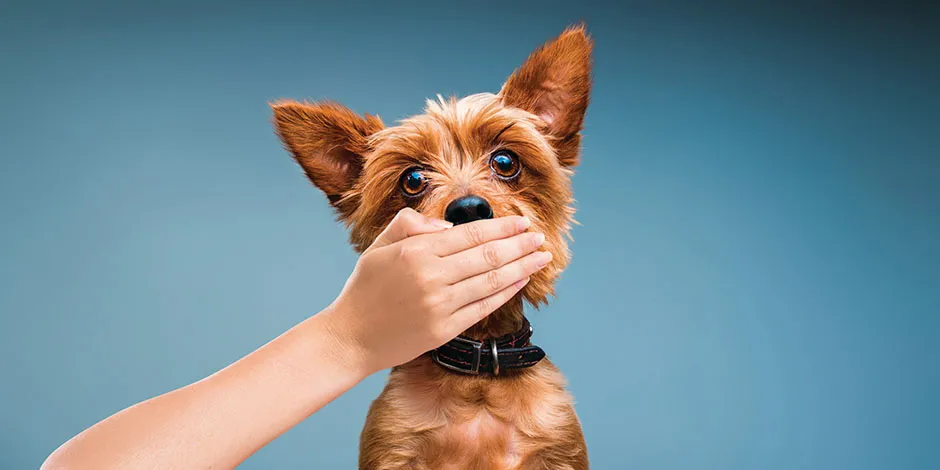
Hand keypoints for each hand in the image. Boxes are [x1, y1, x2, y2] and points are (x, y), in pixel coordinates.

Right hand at [324, 208, 550, 374]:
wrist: (351, 338)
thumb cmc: (365, 289)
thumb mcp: (379, 246)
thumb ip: (411, 225)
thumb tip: (448, 226)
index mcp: (416, 251)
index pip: (471, 234)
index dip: (502, 228)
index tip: (522, 223)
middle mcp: (431, 276)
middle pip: (488, 255)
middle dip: (520, 245)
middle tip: (540, 237)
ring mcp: (440, 305)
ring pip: (492, 281)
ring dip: (522, 267)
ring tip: (542, 257)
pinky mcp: (445, 329)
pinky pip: (484, 306)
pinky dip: (507, 292)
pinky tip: (521, 281)